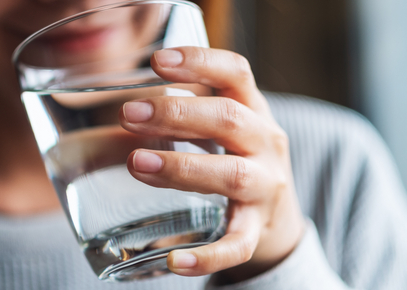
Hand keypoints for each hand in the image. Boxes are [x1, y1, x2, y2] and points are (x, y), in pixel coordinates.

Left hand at [118, 47, 304, 282]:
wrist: (278, 218)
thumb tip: (128, 101)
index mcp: (254, 111)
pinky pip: (237, 245)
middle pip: (229, 119)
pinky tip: (175, 261)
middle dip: (177, 114)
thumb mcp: (223, 127)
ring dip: (183, 167)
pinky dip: (208, 256)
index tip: (158, 61)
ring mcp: (266, 187)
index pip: (236, 74)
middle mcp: (266, 143)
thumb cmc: (238, 159)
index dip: (200, 62)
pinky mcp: (257, 230)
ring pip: (232, 175)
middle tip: (129, 114)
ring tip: (138, 164)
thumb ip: (186, 111)